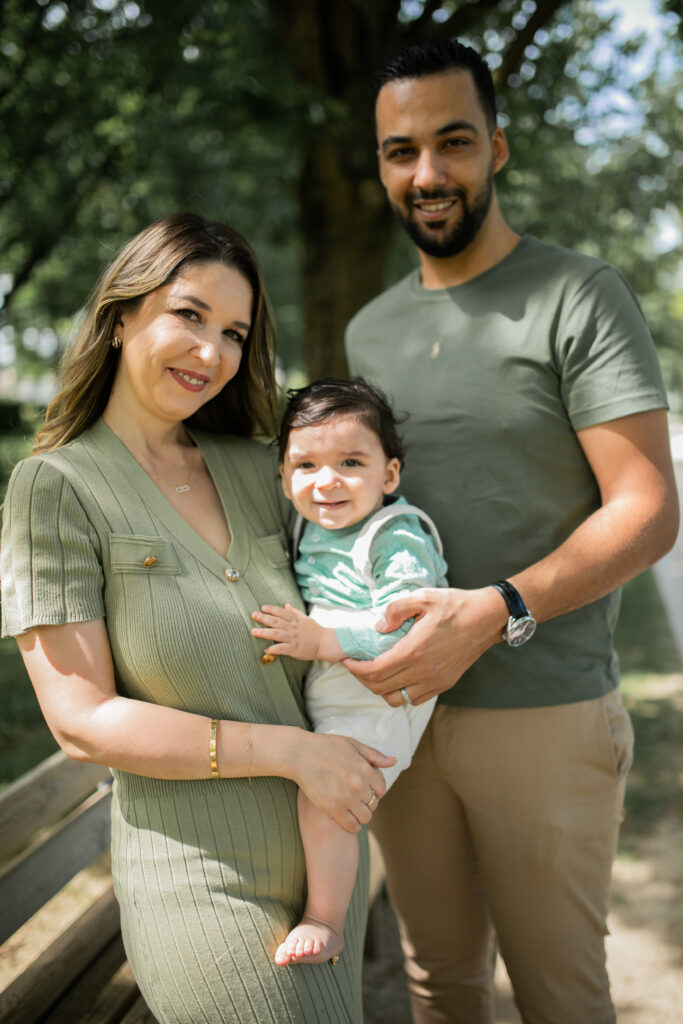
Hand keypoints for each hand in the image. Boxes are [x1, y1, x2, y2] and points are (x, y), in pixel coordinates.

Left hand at [251, 603, 342, 661]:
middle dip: (264, 618)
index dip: (272, 609)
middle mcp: (293, 628)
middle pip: (276, 621)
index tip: (263, 607)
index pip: (282, 612)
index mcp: (295, 620)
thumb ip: (295, 612)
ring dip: (264, 632)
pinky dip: (273, 649)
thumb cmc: (315, 631)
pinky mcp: (294, 649)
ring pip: (276, 634)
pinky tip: (266, 650)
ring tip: (254, 632)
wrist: (325, 643)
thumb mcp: (305, 618)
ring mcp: (293, 638)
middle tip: (253, 615)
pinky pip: (282, 648)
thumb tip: (286, 604)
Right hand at [293, 732, 395, 832]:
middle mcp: (359, 785)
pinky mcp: (333, 809)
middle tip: (357, 799)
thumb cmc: (325, 746)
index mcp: (365, 769)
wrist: (299, 754)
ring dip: (361, 815)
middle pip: (374, 803)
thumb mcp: (352, 744)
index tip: (367, 789)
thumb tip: (393, 761)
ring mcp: (346, 798)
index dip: (375, 790)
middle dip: (368, 802)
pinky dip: (353, 826)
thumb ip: (374, 755)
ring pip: (365, 817)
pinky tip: (347, 820)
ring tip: (353, 810)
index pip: (382, 788)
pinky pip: (352, 826)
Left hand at [342, 587, 507, 705]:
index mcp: (415, 650)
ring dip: (381, 689)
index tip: (347, 660)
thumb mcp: (422, 597)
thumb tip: (378, 628)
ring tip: (375, 672)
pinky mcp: (444, 684)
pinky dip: (400, 693)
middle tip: (356, 665)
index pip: (375, 671)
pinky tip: (397, 676)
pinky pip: (414, 699)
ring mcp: (435, 681)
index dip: (355, 669)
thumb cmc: (455, 605)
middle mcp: (424, 671)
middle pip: (381, 688)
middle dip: (362, 679)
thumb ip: (395, 610)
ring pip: (397, 699)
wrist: (487, 618)